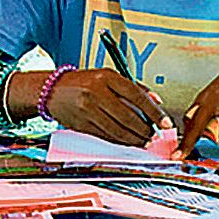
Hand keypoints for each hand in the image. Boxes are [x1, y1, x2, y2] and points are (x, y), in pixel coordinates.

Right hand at [47, 69, 172, 147]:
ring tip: (145, 141)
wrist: (53, 90)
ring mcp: (87, 110)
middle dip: (145, 130)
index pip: (137, 96)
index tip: (165, 122)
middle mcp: (96, 93)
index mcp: (106, 77)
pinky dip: (120, 141)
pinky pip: (106, 136)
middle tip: (155, 135)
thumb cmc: (85, 82)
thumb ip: (134, 88)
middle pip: (128, 117)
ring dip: (134, 139)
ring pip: (117, 130)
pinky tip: (129, 142)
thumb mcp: (109, 77)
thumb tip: (157, 101)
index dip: (154, 111)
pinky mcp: (82, 124)